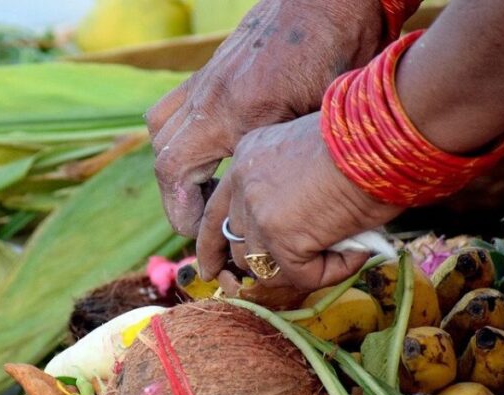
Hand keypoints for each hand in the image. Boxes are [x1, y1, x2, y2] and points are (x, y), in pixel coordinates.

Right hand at [146, 0, 383, 235]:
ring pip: (161, 130)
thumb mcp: (324, 119)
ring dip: (175, 164)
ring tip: (203, 184)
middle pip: (164, 158)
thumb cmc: (341, 53)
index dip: (181, 213)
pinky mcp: (213, 68)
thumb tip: (279, 206)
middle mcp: (210, 96)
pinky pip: (175, 105)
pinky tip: (209, 146)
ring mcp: (207, 78)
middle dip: (177, 196)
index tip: (202, 233)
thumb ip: (290, 160)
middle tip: (203, 217)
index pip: (176, 174)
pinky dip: (180, 133)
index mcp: (236, 114)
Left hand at [196, 113, 403, 289]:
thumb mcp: (310, 154)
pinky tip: (357, 250)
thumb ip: (294, 187)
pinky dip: (333, 272)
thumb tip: (303, 230)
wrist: (383, 135)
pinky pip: (303, 277)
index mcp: (247, 157)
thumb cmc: (365, 137)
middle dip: (255, 267)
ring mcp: (260, 213)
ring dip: (302, 269)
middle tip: (285, 277)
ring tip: (342, 249)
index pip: (216, 212)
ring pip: (265, 268)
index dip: (213, 245)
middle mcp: (244, 184)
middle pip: (236, 245)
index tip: (212, 268)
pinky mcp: (283, 238)